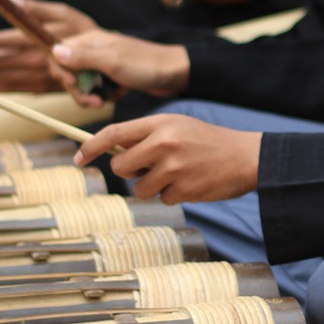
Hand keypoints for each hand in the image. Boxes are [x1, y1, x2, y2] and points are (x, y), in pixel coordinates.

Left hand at [0, 0, 96, 94]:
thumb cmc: (87, 31)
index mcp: (40, 40)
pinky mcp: (44, 87)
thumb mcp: (66, 12)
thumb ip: (37, 7)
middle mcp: (37, 60)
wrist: (113, 64)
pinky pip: (14, 88)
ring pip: (2, 78)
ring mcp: (40, 77)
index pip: (3, 41)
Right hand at [51, 29, 189, 104]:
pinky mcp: (112, 76)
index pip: (58, 53)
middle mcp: (93, 49)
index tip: (74, 84)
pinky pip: (97, 89)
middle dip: (77, 90)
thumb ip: (83, 57)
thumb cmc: (146, 64)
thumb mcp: (112, 61)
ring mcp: (103, 63)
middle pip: (68, 72)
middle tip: (94, 102)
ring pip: (82, 83)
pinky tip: (118, 95)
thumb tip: (55, 52)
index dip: (61, 72)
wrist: (175, 73)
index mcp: (90, 40)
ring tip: (103, 103)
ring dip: (89, 96)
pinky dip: (104, 95)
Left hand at [75, 112, 261, 203]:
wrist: (245, 157)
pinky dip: (173, 195)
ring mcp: (173, 168)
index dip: (91, 147)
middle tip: (146, 168)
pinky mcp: (183, 190)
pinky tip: (191, 182)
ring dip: (152, 187)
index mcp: (160, 123)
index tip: (78, 157)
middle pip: (121, 167)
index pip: (114, 134)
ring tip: (176, 174)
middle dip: (128, 172)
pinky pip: (163, 199)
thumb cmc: (206, 141)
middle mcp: (164, 143)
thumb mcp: (177, 126)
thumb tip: (112, 152)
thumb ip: (147, 135)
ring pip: (140, 188)